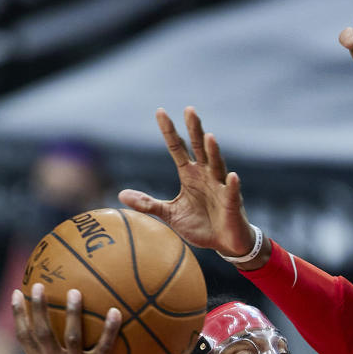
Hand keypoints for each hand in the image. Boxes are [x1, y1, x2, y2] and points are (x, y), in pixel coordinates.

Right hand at [11, 284, 125, 353]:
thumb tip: (56, 342)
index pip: (25, 339)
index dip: (19, 316)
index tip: (16, 294)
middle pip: (42, 333)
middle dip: (38, 308)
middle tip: (38, 285)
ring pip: (71, 336)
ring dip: (73, 313)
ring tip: (75, 292)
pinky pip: (103, 347)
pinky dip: (109, 328)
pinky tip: (115, 312)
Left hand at [119, 107, 265, 260]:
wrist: (224, 243)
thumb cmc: (200, 225)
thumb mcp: (169, 214)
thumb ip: (148, 203)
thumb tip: (121, 195)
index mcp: (189, 175)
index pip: (178, 148)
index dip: (169, 131)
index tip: (160, 111)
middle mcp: (205, 175)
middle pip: (199, 148)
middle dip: (194, 130)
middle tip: (189, 110)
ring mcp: (220, 188)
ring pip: (216, 165)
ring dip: (213, 152)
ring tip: (209, 137)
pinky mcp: (231, 204)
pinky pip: (231, 193)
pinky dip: (231, 185)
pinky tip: (231, 176)